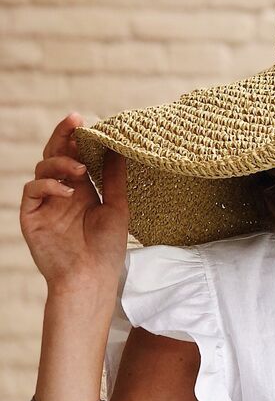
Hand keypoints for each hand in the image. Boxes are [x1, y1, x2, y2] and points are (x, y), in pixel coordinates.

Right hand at [19, 112, 129, 292]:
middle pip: (55, 155)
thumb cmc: (107, 249)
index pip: (76, 156)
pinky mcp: (31, 216)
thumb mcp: (117, 208)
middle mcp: (61, 193)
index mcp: (82, 190)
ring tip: (81, 169)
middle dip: (63, 136)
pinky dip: (48, 184)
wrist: (91, 279)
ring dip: (61, 162)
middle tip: (75, 121)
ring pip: (42, 168)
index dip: (78, 138)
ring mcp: (45, 204)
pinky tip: (68, 191)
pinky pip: (32, 190)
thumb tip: (118, 147)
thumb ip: (115, 178)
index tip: (86, 121)